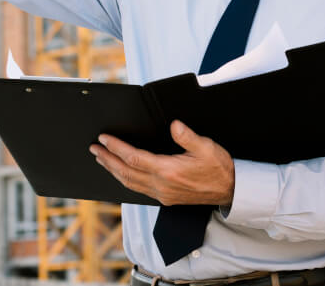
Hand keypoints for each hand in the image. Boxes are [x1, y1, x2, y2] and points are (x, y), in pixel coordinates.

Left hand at [90, 120, 234, 205]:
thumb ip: (187, 136)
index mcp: (168, 171)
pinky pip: (139, 190)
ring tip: (102, 159)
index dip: (115, 148)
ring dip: (113, 171)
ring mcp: (162, 194)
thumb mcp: (205, 146)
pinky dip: (125, 180)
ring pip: (129, 183)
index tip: (103, 139)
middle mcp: (162, 185)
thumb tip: (173, 125)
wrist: (230, 190)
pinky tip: (121, 174)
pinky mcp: (165, 199)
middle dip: (107, 159)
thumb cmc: (219, 167)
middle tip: (94, 149)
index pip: (133, 158)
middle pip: (125, 172)